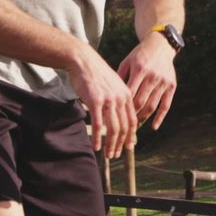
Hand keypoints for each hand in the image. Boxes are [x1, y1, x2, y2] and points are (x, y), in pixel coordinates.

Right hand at [66, 44, 137, 158]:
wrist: (83, 61)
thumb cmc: (96, 74)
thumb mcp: (113, 85)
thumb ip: (118, 99)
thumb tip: (118, 115)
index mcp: (126, 95)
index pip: (132, 121)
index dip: (131, 136)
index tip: (128, 147)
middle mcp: (120, 98)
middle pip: (124, 127)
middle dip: (121, 144)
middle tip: (116, 155)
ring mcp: (108, 100)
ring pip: (113, 129)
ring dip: (111, 145)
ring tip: (108, 155)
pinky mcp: (95, 101)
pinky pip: (98, 125)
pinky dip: (97, 138)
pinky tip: (96, 147)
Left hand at [117, 31, 176, 129]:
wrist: (161, 45)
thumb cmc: (139, 55)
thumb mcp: (127, 62)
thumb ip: (119, 77)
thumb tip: (108, 97)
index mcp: (140, 69)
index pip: (129, 93)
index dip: (122, 106)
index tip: (113, 116)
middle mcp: (153, 76)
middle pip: (140, 101)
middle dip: (131, 115)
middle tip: (122, 125)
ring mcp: (163, 82)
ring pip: (152, 106)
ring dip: (143, 119)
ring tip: (134, 128)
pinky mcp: (172, 86)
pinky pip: (166, 105)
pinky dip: (160, 118)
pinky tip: (153, 127)